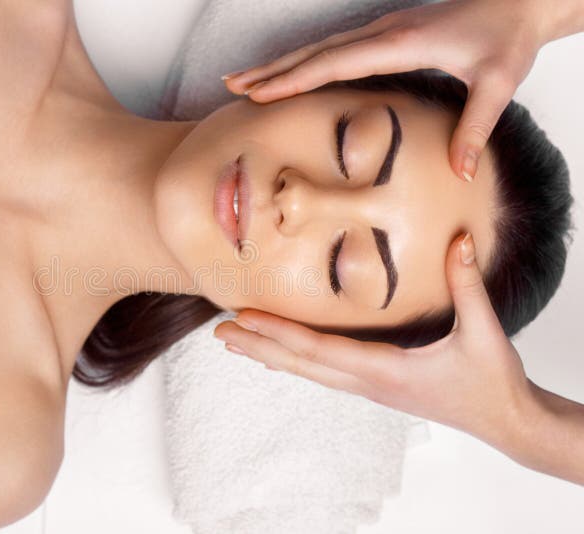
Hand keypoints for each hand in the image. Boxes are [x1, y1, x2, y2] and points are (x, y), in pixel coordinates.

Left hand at [213, 232, 533, 446]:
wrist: (507, 422)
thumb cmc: (493, 384)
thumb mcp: (484, 333)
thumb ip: (467, 285)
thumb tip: (461, 240)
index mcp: (384, 370)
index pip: (319, 349)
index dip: (279, 331)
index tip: (243, 318)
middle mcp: (367, 382)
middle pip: (300, 364)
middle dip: (258, 346)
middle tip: (219, 333)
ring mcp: (369, 387)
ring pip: (308, 371)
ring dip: (270, 354)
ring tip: (237, 342)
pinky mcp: (375, 385)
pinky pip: (324, 372)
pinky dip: (295, 360)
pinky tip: (281, 355)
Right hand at [222, 0, 546, 182]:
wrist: (517, 3)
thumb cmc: (506, 38)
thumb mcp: (498, 83)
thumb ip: (475, 128)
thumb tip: (458, 173)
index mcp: (401, 44)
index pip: (335, 62)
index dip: (295, 79)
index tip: (260, 93)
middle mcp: (382, 33)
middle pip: (314, 53)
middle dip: (271, 71)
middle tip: (232, 87)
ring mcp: (380, 32)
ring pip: (318, 49)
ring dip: (279, 66)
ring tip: (243, 82)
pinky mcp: (383, 36)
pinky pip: (331, 50)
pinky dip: (302, 63)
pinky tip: (288, 74)